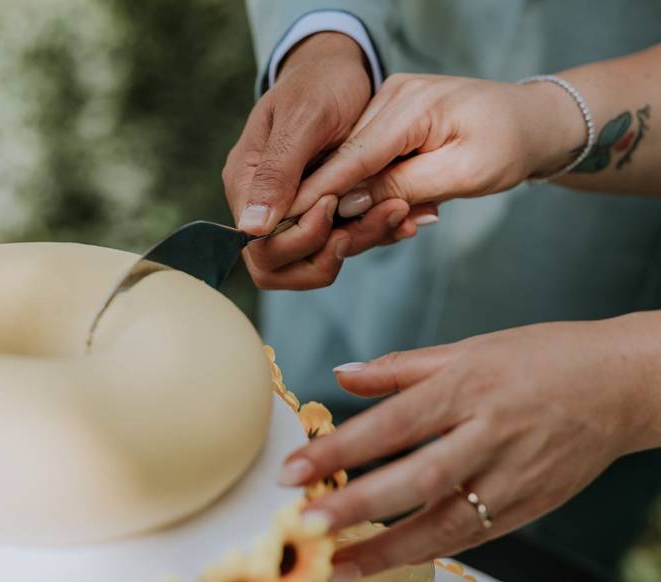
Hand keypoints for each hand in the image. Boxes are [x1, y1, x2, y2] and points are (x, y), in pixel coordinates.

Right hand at [223, 34, 427, 289]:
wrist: (338, 67)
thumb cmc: (319, 83)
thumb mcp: (302, 121)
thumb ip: (277, 173)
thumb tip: (251, 228)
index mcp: (245, 183)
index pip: (259, 246)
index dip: (299, 240)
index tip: (336, 207)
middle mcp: (262, 204)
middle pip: (282, 264)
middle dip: (330, 252)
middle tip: (379, 217)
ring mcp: (290, 210)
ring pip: (315, 259)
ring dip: (361, 242)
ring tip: (402, 211)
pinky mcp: (319, 211)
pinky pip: (340, 240)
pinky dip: (372, 231)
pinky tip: (403, 212)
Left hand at [278, 313, 660, 577]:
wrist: (622, 384)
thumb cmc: (544, 359)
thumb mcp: (468, 349)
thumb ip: (399, 368)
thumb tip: (342, 375)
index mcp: (467, 387)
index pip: (391, 424)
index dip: (340, 451)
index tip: (294, 471)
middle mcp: (489, 434)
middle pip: (415, 478)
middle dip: (355, 506)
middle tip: (306, 524)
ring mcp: (513, 476)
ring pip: (445, 522)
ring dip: (386, 549)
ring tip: (337, 564)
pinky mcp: (529, 506)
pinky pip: (473, 536)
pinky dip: (428, 552)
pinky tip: (389, 560)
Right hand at [290, 73, 586, 216]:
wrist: (536, 121)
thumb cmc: (511, 144)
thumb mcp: (465, 173)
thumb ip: (403, 186)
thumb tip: (348, 205)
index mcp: (410, 103)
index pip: (351, 156)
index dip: (319, 193)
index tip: (288, 221)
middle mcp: (390, 97)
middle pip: (345, 163)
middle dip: (344, 207)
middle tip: (363, 239)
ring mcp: (387, 107)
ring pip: (354, 167)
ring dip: (369, 204)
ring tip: (412, 219)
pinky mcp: (389, 123)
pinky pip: (369, 164)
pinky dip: (380, 192)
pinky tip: (408, 208)